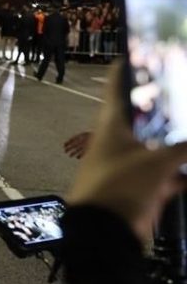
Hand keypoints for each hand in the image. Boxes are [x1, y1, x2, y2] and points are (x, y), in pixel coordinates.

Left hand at [67, 65, 186, 241]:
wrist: (104, 234)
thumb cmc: (121, 187)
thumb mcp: (157, 162)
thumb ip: (185, 147)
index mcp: (112, 125)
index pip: (118, 87)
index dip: (129, 66)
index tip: (142, 48)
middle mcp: (121, 140)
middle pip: (146, 114)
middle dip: (168, 104)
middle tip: (183, 87)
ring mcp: (132, 164)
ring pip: (162, 144)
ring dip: (181, 139)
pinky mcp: (144, 187)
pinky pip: (171, 173)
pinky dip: (185, 170)